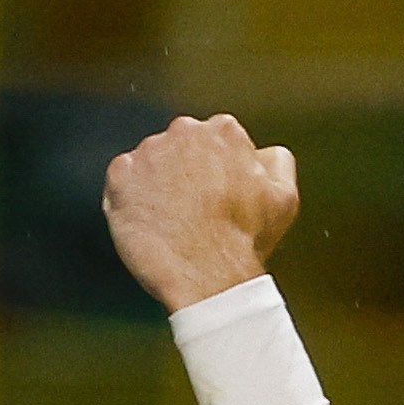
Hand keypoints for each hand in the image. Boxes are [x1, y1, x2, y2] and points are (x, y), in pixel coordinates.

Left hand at [104, 115, 299, 312]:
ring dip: (156, 188)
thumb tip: (261, 152)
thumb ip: (276, 161)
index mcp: (224, 130)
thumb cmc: (247, 239)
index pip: (213, 142)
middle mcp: (184, 130)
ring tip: (170, 225)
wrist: (208, 274)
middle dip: (183, 174)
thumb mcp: (283, 196)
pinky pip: (122, 183)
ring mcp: (149, 152)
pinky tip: (147, 226)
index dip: (215, 173)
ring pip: (150, 165)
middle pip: (179, 149)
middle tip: (192, 213)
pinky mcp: (120, 176)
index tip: (215, 198)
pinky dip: (130, 201)